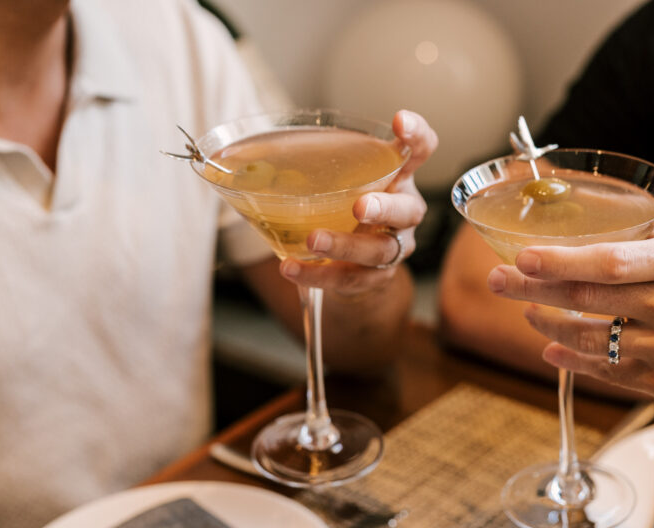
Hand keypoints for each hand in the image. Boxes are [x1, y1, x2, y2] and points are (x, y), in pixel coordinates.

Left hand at [278, 110, 437, 294]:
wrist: (354, 266)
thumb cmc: (343, 209)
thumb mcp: (336, 180)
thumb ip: (308, 164)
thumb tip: (232, 155)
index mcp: (397, 176)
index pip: (420, 149)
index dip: (416, 135)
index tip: (399, 122)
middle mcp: (404, 211)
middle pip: (408, 209)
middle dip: (385, 208)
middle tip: (359, 206)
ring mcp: (394, 247)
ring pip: (379, 250)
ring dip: (346, 245)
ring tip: (314, 240)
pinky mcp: (375, 277)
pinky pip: (350, 278)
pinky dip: (319, 275)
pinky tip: (292, 267)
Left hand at [486, 221, 653, 400]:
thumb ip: (651, 240)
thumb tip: (591, 235)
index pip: (610, 263)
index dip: (560, 262)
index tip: (521, 257)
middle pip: (588, 301)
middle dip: (532, 289)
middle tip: (497, 280)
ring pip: (591, 341)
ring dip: (548, 325)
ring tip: (526, 309)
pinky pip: (610, 372)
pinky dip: (574, 360)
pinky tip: (551, 347)